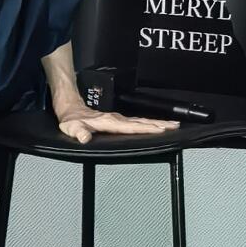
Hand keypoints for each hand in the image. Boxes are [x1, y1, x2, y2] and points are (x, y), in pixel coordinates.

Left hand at [56, 108, 181, 144]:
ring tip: (171, 124)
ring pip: (141, 120)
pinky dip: (148, 123)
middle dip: (159, 124)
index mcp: (109, 122)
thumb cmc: (72, 120)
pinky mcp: (118, 120)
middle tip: (175, 125)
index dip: (146, 128)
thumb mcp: (72, 127)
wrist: (70, 108)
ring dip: (157, 122)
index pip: (131, 126)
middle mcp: (116, 119)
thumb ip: (79, 133)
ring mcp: (118, 119)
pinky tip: (155, 125)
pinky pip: (137, 121)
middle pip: (142, 121)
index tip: (160, 129)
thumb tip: (84, 138)